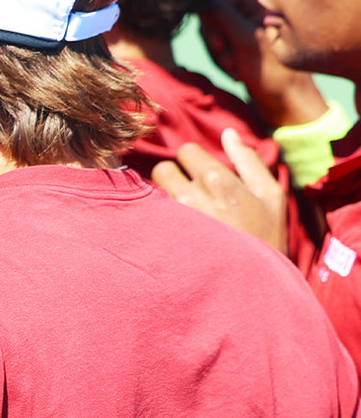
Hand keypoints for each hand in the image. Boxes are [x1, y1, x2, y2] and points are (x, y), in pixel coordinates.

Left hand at [152, 130, 287, 251]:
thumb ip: (249, 160)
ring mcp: (172, 218)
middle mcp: (190, 195)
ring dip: (163, 198)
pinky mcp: (160, 238)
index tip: (203, 175)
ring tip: (182, 215)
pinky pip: (147, 216)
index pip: (186, 150)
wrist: (253, 284)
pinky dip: (155, 219)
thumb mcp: (270, 196)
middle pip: (163, 168)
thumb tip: (228, 133)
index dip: (194, 161)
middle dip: (174, 176)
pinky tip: (171, 231)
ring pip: (152, 191)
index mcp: (216, 180)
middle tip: (191, 194)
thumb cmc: (266, 237)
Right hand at [199, 0, 330, 126]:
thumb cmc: (275, 73)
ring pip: (210, 30)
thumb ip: (222, 16)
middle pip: (210, 13)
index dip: (209, 16)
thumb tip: (198, 0)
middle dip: (214, 40)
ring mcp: (247, 23)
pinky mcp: (242, 39)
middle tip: (228, 60)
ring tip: (235, 70)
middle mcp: (252, 6)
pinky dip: (222, 59)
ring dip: (218, 53)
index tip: (218, 42)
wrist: (287, 102)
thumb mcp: (247, 41)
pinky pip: (217, 43)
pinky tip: (236, 72)